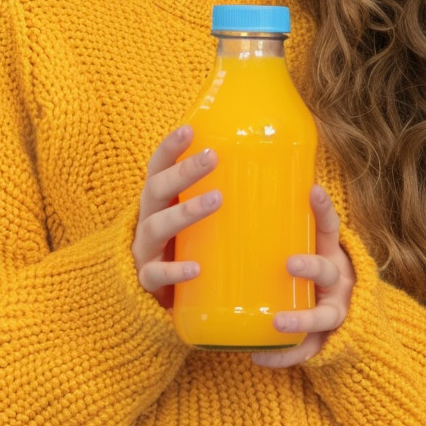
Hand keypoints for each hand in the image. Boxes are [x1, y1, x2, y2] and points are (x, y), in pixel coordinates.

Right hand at [132, 124, 220, 310]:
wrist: (159, 296)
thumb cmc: (188, 247)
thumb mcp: (199, 221)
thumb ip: (221, 198)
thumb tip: (280, 174)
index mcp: (160, 201)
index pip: (159, 167)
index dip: (170, 147)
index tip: (190, 129)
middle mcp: (148, 220)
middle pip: (157, 189)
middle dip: (184, 172)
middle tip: (213, 158)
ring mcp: (145, 250)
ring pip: (157, 227)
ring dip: (186, 212)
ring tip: (216, 200)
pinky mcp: (148, 281)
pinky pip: (157, 275)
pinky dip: (175, 271)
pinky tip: (195, 268)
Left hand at [251, 186, 356, 367]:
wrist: (340, 315)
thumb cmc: (306, 276)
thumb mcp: (301, 251)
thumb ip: (273, 235)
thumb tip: (220, 200)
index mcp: (329, 254)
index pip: (329, 227)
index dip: (323, 209)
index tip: (312, 190)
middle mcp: (337, 281)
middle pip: (328, 271)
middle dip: (311, 267)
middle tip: (290, 264)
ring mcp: (333, 312)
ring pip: (323, 316)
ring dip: (301, 318)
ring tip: (278, 322)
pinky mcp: (324, 340)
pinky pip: (306, 351)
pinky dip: (284, 356)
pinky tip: (259, 357)